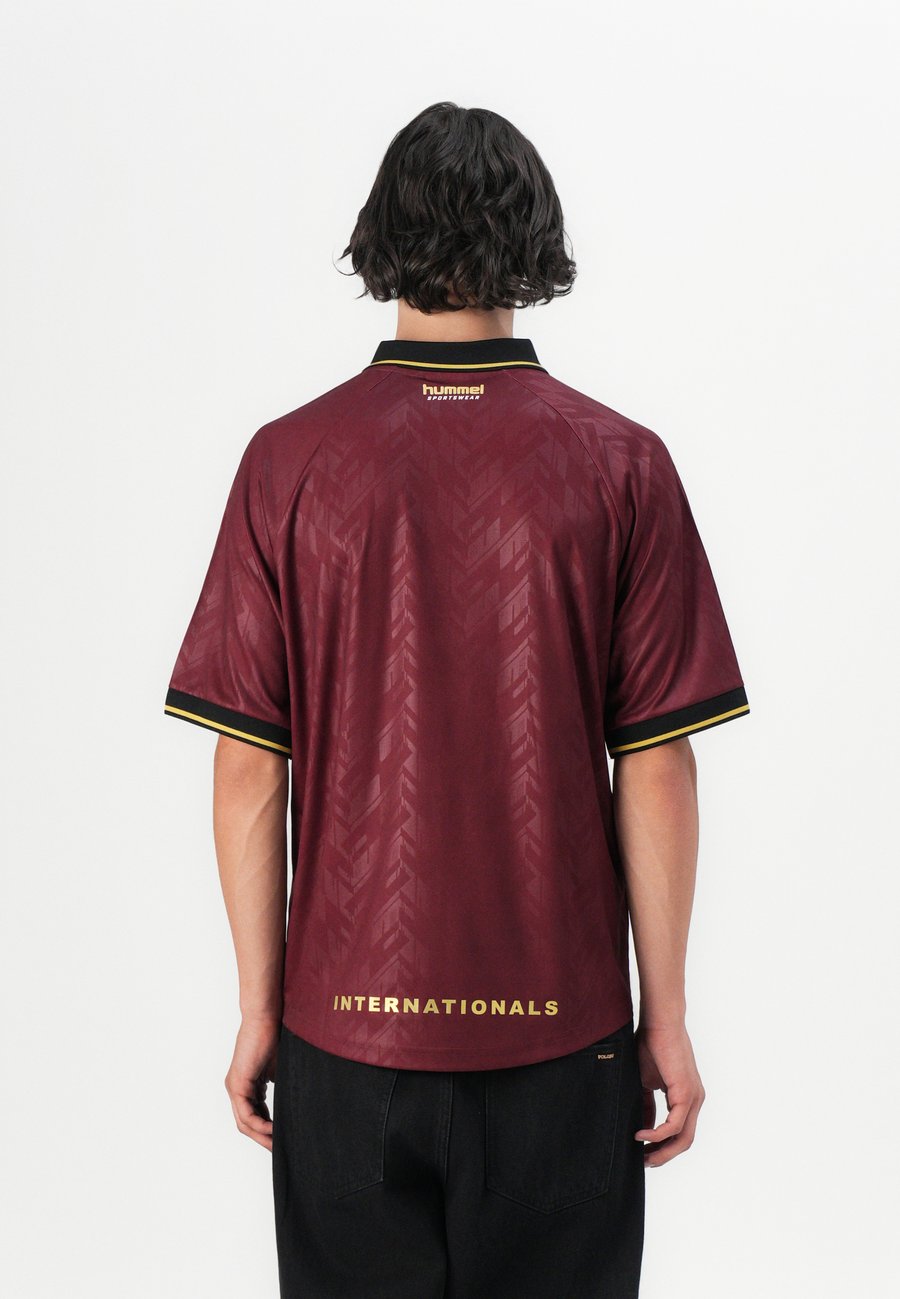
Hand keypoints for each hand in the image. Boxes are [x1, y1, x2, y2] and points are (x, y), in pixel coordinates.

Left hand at [224, 1014, 280, 1150]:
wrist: (267, 1017)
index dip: (268, 1130)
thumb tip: (297, 1105)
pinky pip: (246, 1114)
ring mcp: (235, 1087)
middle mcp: (237, 1089)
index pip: (255, 1116)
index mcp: (248, 1085)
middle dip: (264, 1139)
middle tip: (280, 1150)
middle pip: (247, 1124)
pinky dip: (259, 1125)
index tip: (282, 1139)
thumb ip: (283, 1088)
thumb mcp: (281, 1069)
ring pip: (245, 1122)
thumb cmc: (276, 1036)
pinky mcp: (237, 1084)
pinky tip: (273, 1131)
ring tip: (278, 1146)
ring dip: (261, 1136)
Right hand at [633, 1021, 705, 1168]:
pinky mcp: (687, 1094)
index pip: (679, 1133)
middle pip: (684, 1142)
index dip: (662, 1147)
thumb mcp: (646, 1082)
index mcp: (687, 1098)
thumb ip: (647, 1106)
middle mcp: (695, 1101)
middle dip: (663, 1156)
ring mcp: (694, 1098)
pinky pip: (674, 1126)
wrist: (659, 1022)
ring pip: (682, 1139)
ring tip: (641, 1155)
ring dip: (661, 1151)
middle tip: (643, 1163)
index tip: (643, 1154)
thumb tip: (643, 1129)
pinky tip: (640, 1135)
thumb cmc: (652, 1046)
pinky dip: (657, 1135)